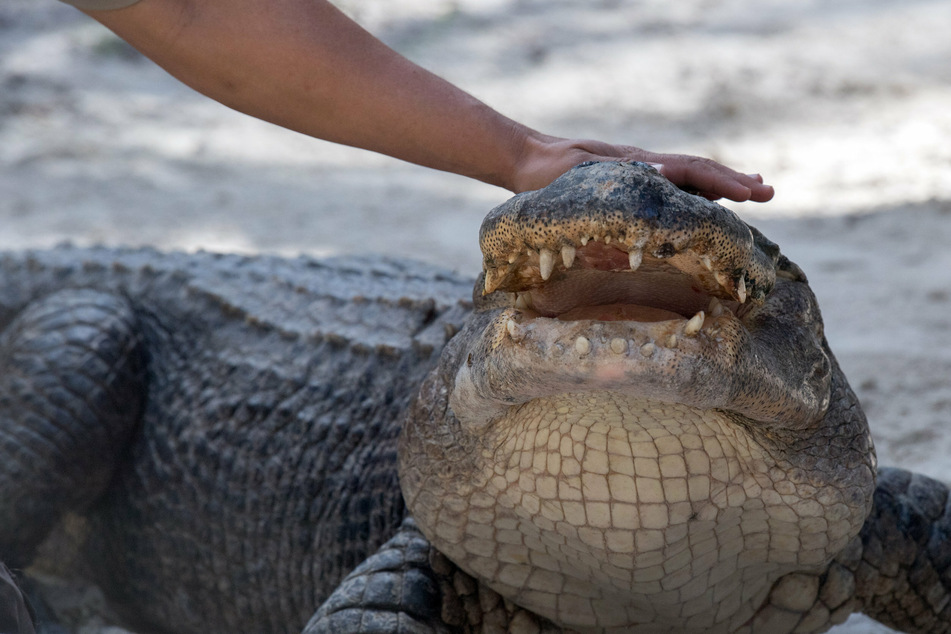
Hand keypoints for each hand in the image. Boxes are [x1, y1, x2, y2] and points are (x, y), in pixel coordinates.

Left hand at [510, 136, 773, 201]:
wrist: (528, 162)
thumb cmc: (548, 174)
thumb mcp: (579, 174)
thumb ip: (616, 172)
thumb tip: (660, 171)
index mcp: (639, 164)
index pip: (692, 170)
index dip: (724, 182)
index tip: (753, 192)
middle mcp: (646, 165)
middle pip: (699, 170)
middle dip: (735, 182)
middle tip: (769, 192)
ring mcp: (641, 172)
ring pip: (690, 176)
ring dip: (721, 184)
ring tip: (753, 189)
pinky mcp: (631, 182)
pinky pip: (673, 187)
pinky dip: (696, 192)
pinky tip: (706, 200)